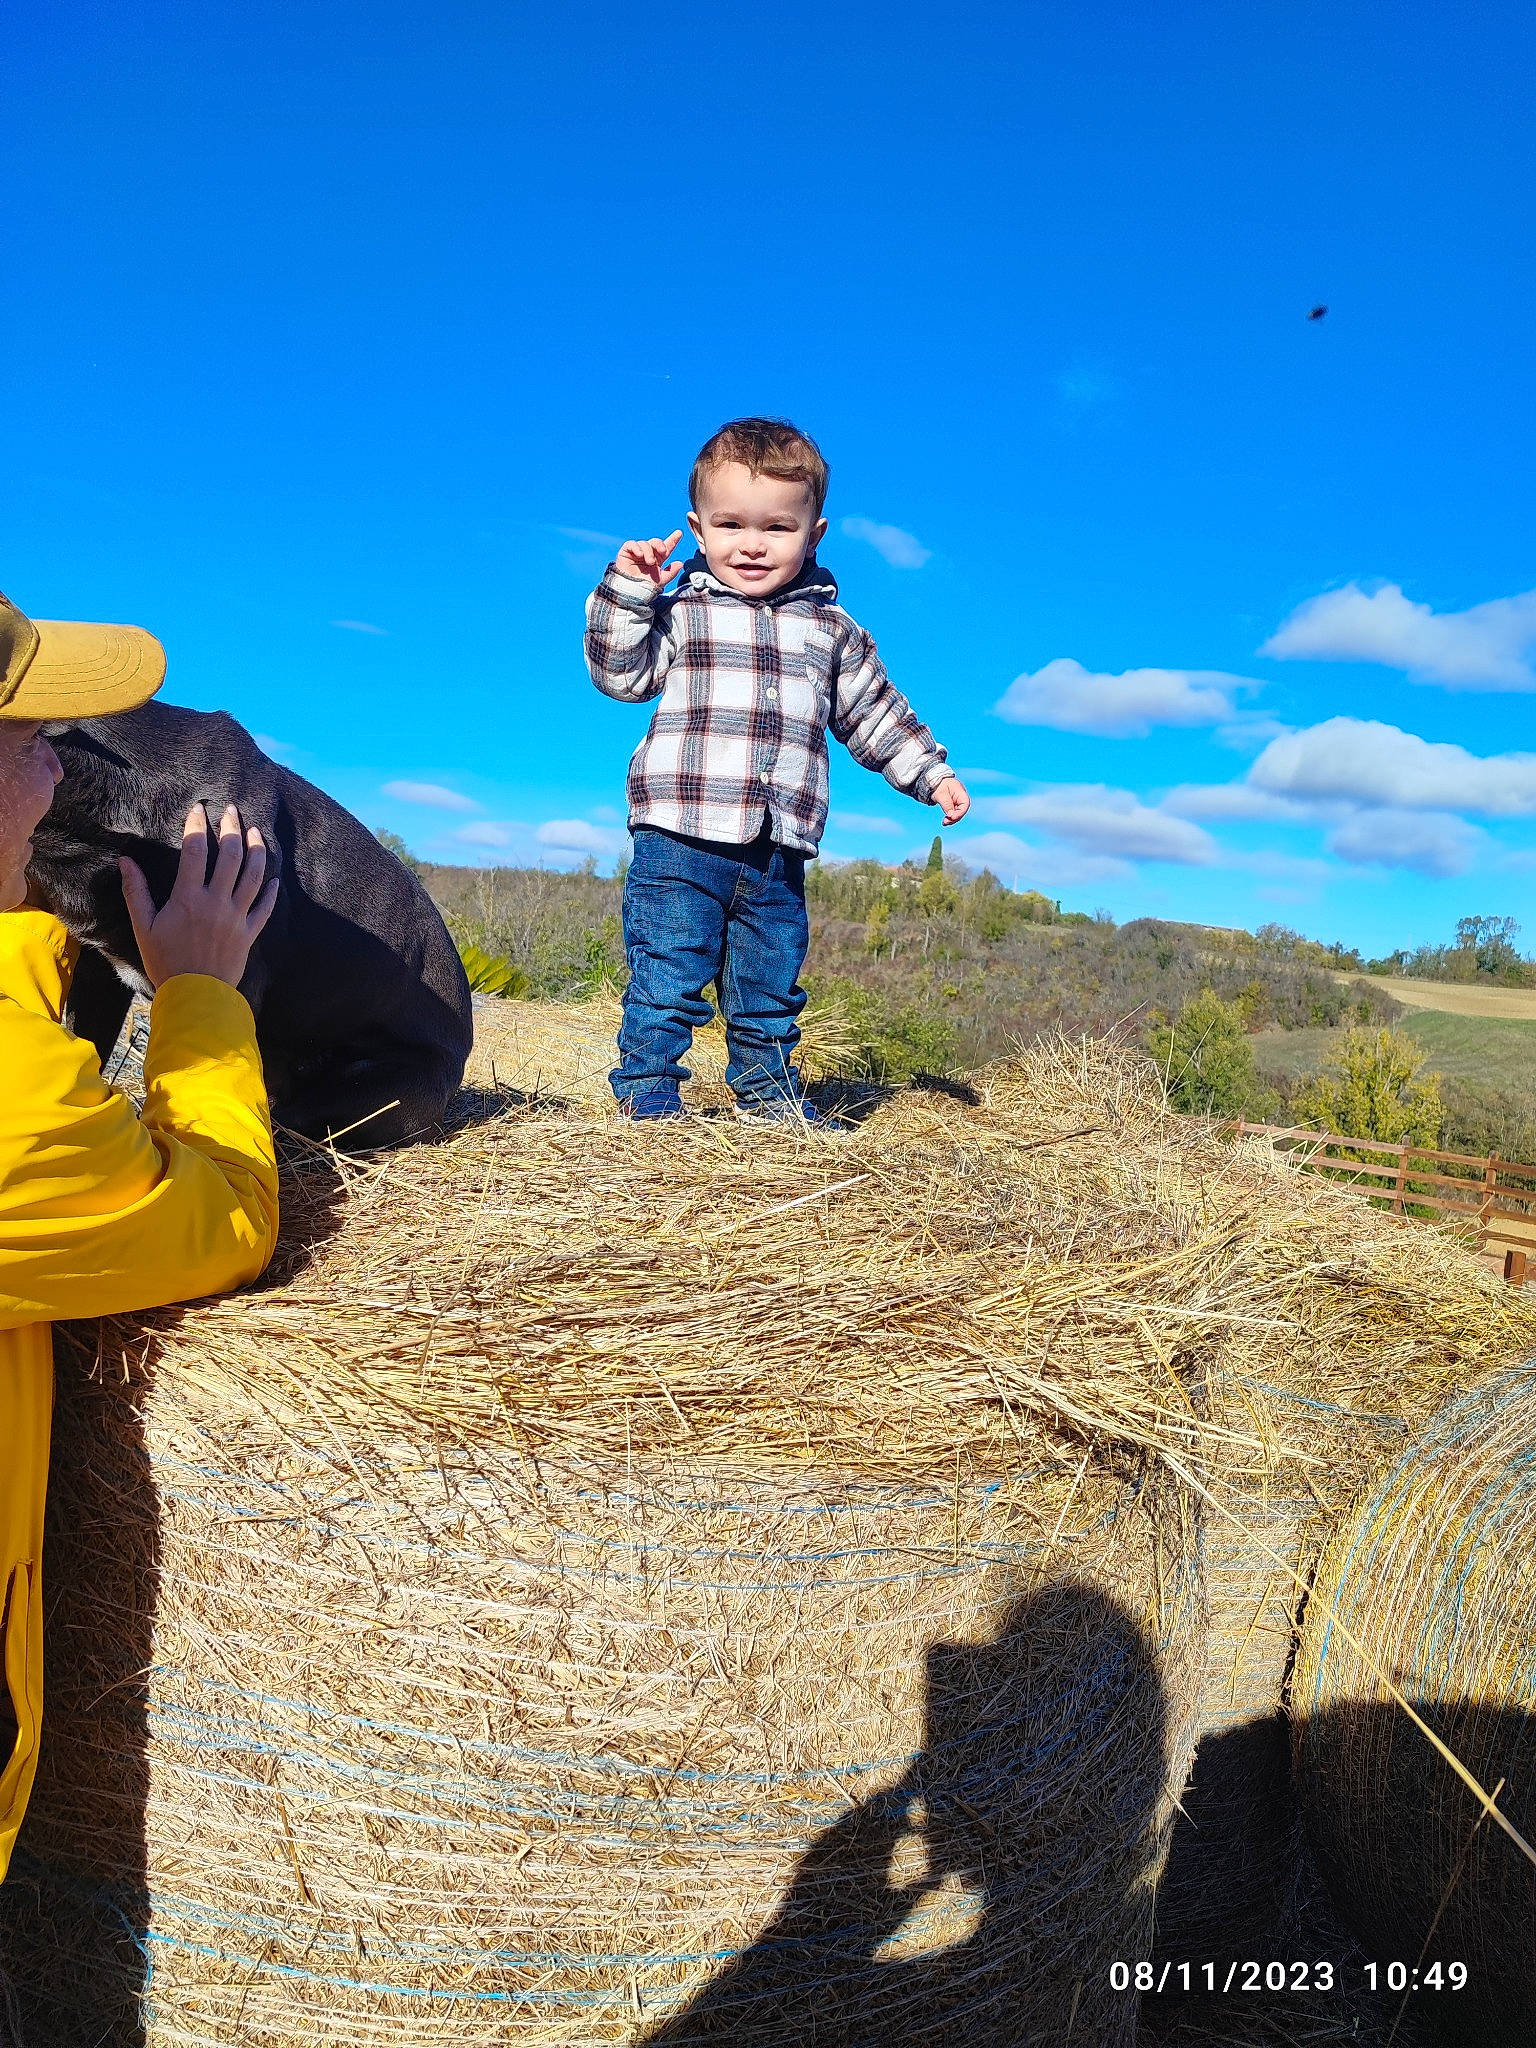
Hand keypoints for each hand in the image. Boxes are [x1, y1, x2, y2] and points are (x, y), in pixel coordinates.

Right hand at [121, 803, 278, 989]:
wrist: (194, 996)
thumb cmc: (165, 962)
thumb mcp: (144, 927)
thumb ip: (136, 892)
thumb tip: (125, 861)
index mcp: (188, 897)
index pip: (195, 851)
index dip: (197, 825)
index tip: (198, 808)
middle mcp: (216, 902)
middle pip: (230, 856)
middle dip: (231, 828)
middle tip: (231, 810)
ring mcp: (237, 917)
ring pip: (253, 876)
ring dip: (257, 850)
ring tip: (256, 832)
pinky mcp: (250, 933)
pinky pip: (265, 908)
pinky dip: (271, 891)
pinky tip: (274, 878)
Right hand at [615, 530, 683, 587]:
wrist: (630, 591)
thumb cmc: (645, 587)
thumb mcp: (661, 580)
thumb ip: (671, 572)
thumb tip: (680, 563)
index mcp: (658, 559)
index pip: (666, 547)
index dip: (673, 539)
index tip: (679, 533)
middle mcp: (648, 553)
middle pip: (656, 542)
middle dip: (660, 545)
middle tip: (663, 552)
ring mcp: (637, 552)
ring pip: (645, 543)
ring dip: (649, 552)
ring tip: (650, 562)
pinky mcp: (626, 551)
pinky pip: (631, 544)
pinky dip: (636, 547)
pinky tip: (639, 554)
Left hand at [933, 776, 969, 824]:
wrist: (934, 780)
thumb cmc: (938, 785)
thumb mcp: (941, 794)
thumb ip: (946, 804)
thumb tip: (950, 815)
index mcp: (960, 792)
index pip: (965, 804)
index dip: (960, 812)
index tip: (951, 817)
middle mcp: (961, 797)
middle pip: (962, 810)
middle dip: (955, 817)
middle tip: (945, 822)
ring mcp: (957, 801)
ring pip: (958, 813)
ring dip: (952, 819)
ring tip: (944, 823)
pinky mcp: (953, 804)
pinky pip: (953, 812)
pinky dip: (950, 817)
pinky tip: (945, 821)